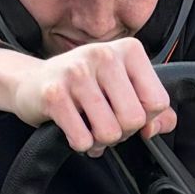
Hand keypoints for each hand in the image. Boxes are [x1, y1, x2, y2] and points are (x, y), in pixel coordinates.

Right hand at [11, 40, 178, 154]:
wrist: (32, 82)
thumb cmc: (83, 86)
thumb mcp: (122, 86)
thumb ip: (152, 107)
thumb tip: (162, 126)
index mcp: (129, 50)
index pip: (158, 102)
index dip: (145, 118)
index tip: (125, 111)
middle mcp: (104, 54)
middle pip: (134, 119)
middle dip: (121, 132)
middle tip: (105, 121)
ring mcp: (77, 72)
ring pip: (109, 132)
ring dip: (99, 139)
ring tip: (88, 125)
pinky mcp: (54, 94)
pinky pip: (82, 139)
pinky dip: (80, 143)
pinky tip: (72, 128)